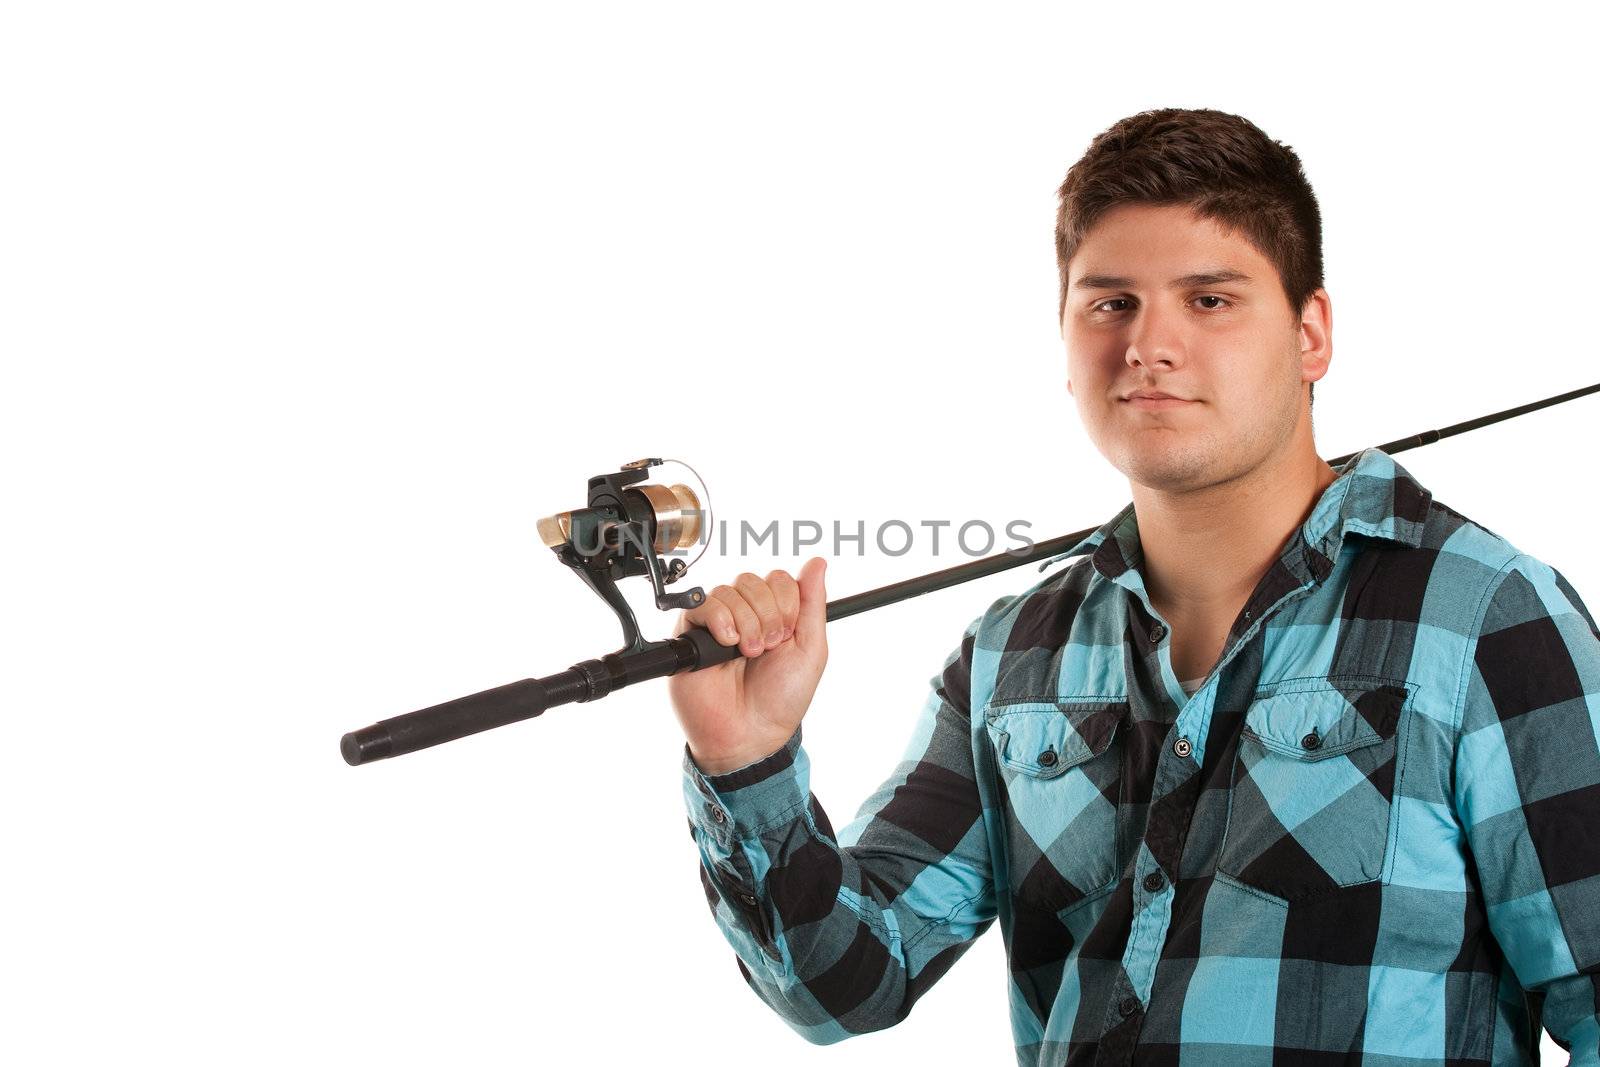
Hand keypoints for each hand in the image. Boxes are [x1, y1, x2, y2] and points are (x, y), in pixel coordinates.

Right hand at [668, 557, 827, 775]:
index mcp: (774, 615)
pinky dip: (720, 621)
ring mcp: (717, 623)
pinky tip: (726, 645)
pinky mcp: (690, 633)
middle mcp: (745, 614)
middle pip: (753, 580)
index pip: (779, 579)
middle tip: (767, 649)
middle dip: (766, 615)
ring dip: (745, 623)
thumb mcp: (811, 650)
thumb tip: (818, 563)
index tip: (787, 635)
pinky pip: (702, 604)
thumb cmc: (780, 699)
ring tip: (747, 653)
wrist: (749, 732)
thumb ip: (813, 604)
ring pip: (729, 591)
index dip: (786, 603)